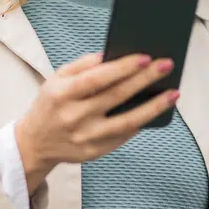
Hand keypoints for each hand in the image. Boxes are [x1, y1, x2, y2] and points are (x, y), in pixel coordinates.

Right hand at [14, 51, 178, 187]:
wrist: (35, 143)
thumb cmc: (50, 104)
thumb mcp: (56, 79)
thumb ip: (83, 65)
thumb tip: (113, 55)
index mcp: (62, 95)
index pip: (96, 79)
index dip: (122, 68)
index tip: (146, 57)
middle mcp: (74, 117)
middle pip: (116, 96)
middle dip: (144, 79)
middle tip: (167, 65)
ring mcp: (86, 138)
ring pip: (127, 122)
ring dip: (153, 107)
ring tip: (172, 93)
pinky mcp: (95, 152)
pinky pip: (124, 136)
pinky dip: (142, 122)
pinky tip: (156, 110)